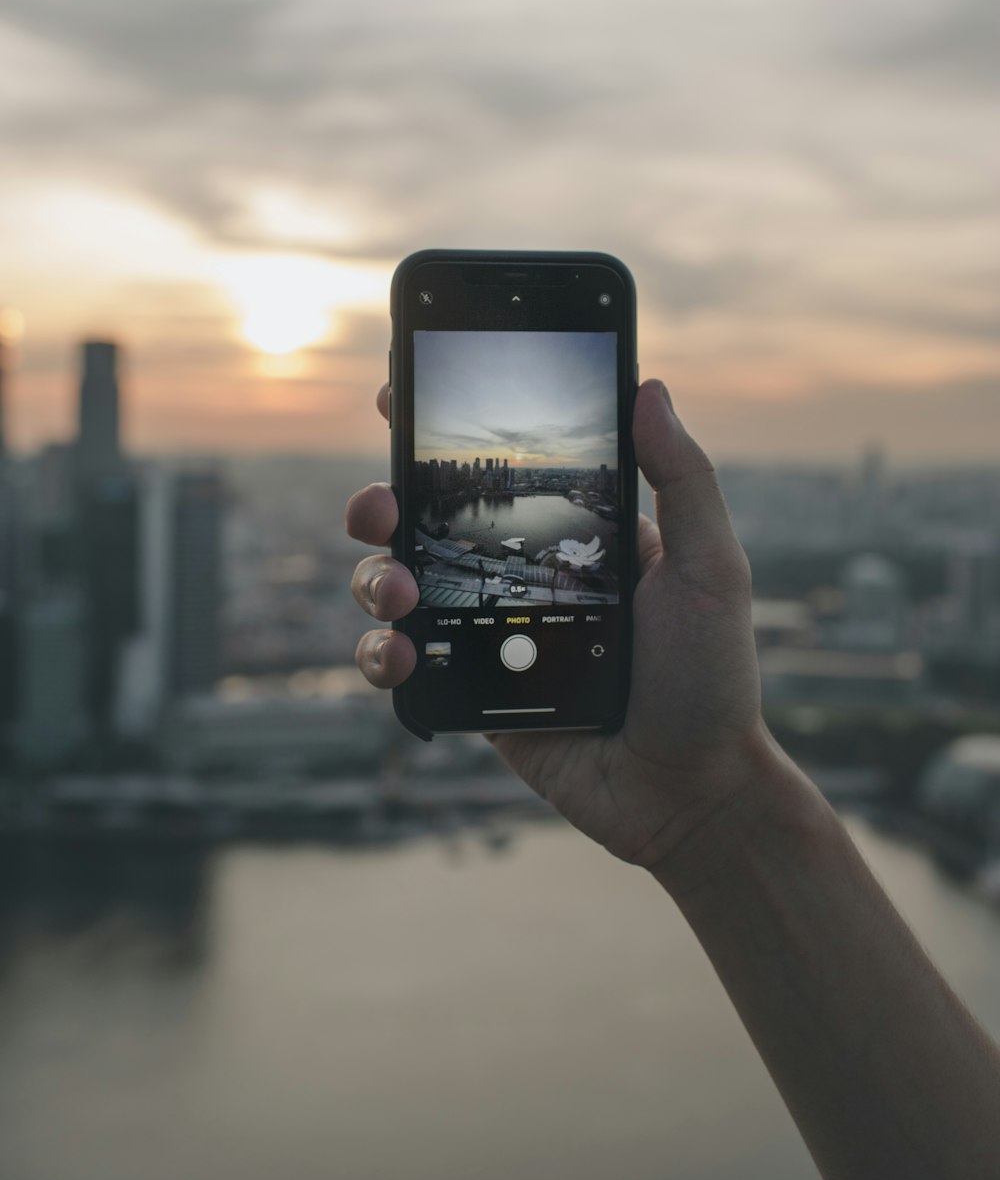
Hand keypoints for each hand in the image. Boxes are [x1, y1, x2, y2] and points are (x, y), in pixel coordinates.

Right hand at [346, 379, 770, 881]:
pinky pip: (404, 663)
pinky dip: (382, 653)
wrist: (690, 793)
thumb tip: (650, 386)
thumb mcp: (708, 568)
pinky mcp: (469, 696)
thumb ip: (683, 479)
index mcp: (572, 537)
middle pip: (425, 524)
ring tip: (400, 593)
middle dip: (384, 502)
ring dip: (376, 578)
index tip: (400, 396)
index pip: (498, 471)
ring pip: (400, 587)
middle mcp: (520, 578)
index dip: (440, 435)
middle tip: (380, 505)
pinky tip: (402, 653)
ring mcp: (490, 637)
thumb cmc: (712, 677)